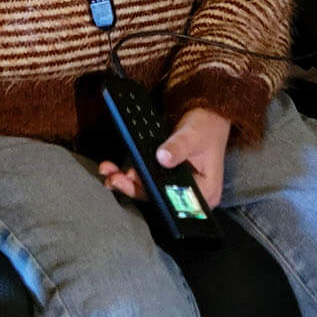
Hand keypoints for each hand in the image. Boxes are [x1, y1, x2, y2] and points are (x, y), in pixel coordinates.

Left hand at [97, 104, 230, 211]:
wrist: (207, 116)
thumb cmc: (207, 127)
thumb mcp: (193, 135)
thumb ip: (178, 146)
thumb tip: (162, 157)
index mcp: (205, 192)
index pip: (174, 200)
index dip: (151, 193)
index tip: (132, 182)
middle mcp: (190, 195)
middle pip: (158, 196)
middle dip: (132, 187)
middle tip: (113, 178)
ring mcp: (177, 186)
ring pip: (149, 189)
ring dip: (126, 181)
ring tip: (109, 171)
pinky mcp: (167, 177)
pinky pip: (147, 179)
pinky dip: (130, 174)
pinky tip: (116, 168)